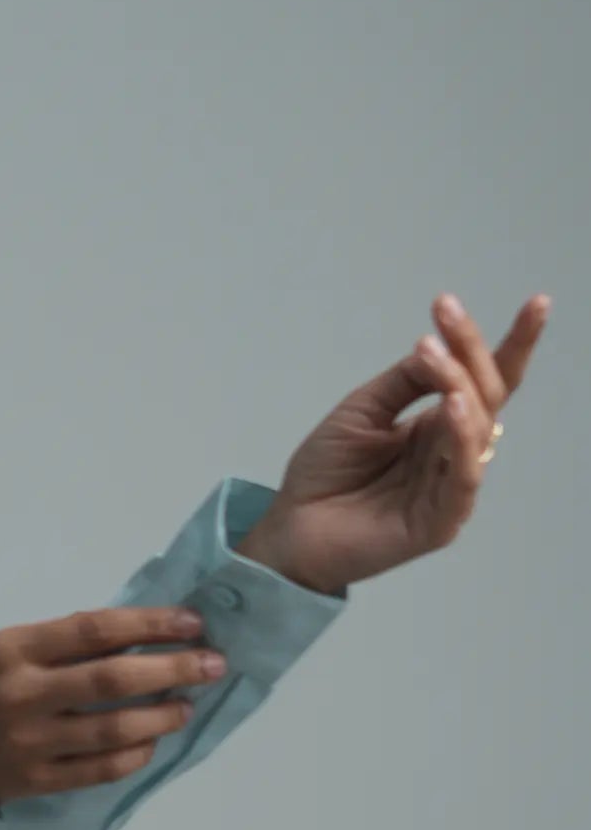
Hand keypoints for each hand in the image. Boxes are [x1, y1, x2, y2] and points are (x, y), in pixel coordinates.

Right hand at [0, 604, 223, 809]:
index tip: (193, 622)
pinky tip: (152, 741)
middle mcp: (23, 694)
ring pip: (114, 730)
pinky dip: (135, 754)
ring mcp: (30, 742)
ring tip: (187, 706)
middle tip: (213, 664)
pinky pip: (101, 770)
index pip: (96, 629)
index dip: (151, 624)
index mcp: (15, 649)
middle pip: (113, 680)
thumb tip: (148, 636)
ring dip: (162, 716)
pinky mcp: (37, 780)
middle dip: (173, 668)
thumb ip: (69, 642)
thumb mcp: (12, 648)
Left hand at [238, 290, 550, 595]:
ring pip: (477, 432)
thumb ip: (404, 382)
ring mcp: (450, 489)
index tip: (538, 302)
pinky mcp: (439, 523)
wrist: (291, 527)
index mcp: (440, 426)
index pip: (486, 382)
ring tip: (439, 357)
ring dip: (462, 388)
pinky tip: (453, 407)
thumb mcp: (362, 411)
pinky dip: (462, 442)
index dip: (513, 345)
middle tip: (444, 315)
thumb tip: (439, 347)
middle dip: (471, 351)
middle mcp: (454, 453)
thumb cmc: (325, 472)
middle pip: (486, 397)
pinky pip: (462, 480)